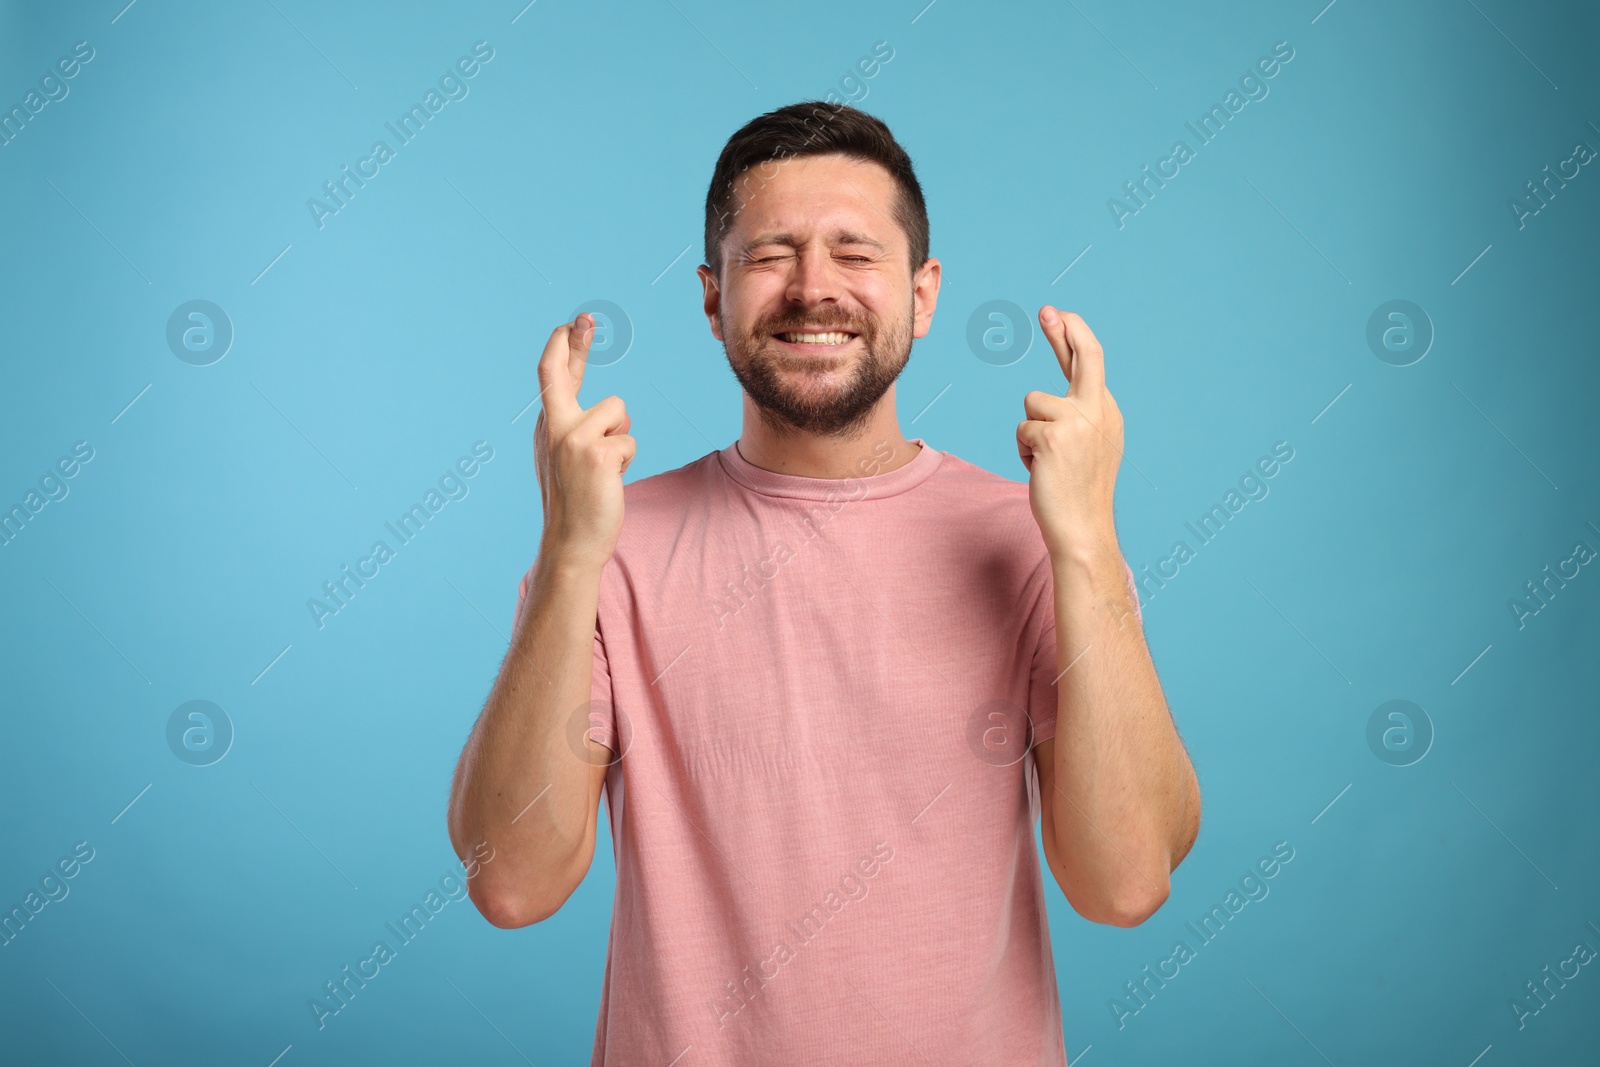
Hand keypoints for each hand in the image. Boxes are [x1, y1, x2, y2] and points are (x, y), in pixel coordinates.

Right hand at [533, 313, 635, 569]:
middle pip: (560, 373)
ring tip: (606, 468)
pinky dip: (627, 459)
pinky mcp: (596, 452)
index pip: (552, 377)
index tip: (573, 323)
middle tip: (585, 317)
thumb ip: (582, 430)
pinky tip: (611, 480)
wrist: (571, 542)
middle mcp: (553, 428)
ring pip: (618, 411)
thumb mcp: (570, 459)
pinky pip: (630, 440)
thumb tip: (615, 411)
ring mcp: (572, 439)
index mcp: (548, 427)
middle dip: (574, 343)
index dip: (564, 348)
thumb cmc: (576, 502)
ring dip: (622, 437)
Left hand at [1016, 308, 1123, 559]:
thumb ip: (1074, 417)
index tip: (1059, 315)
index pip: (1090, 363)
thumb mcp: (1085, 448)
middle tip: (1047, 309)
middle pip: (1084, 355)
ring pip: (1033, 403)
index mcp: (1108, 412)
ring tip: (1047, 462)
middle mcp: (1100, 410)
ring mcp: (1079, 421)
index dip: (1073, 336)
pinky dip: (1024, 452)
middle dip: (1064, 328)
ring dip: (1030, 432)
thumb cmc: (1076, 493)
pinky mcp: (1054, 436)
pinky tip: (1041, 471)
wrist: (1082, 529)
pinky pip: (1022, 430)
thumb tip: (1043, 399)